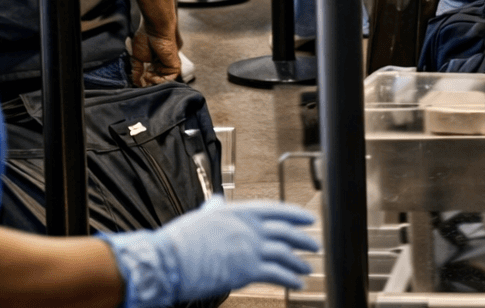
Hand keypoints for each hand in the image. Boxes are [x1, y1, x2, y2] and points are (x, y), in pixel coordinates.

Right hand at [100, 199, 319, 307]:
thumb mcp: (201, 217)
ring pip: (285, 253)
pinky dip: (290, 279)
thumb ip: (214, 209)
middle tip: (314, 244)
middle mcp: (248, 227)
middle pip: (285, 231)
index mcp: (238, 211)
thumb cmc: (181, 239)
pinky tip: (297, 283)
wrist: (171, 259)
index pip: (274, 209)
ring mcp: (250, 248)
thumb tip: (216, 200)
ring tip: (306, 268)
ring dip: (299, 262)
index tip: (307, 218)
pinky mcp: (248, 270)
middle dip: (303, 239)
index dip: (294, 214)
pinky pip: (277, 274)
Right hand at [129, 27, 180, 86]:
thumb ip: (137, 70)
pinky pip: (170, 79)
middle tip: (141, 81)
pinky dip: (160, 81)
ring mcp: (169, 64)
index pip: (151, 75)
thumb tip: (136, 82)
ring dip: (153, 82)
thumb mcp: (137, 57)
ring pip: (163, 80)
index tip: (138, 81)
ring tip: (146, 77)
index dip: (144, 80)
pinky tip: (151, 77)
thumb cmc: (146, 36)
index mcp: (154, 60)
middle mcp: (163, 62)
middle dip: (148, 82)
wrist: (155, 28)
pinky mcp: (175, 64)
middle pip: (157, 79)